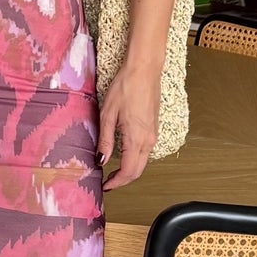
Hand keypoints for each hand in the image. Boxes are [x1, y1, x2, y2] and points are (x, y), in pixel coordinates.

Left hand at [98, 60, 160, 191]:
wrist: (144, 70)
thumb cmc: (125, 87)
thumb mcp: (108, 114)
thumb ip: (106, 140)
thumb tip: (101, 161)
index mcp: (136, 138)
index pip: (128, 172)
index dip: (116, 182)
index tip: (105, 186)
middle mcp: (148, 140)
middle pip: (138, 171)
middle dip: (123, 180)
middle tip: (107, 182)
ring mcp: (153, 134)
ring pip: (143, 162)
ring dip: (129, 170)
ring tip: (112, 171)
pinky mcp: (154, 128)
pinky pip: (146, 151)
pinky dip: (135, 159)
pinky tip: (123, 155)